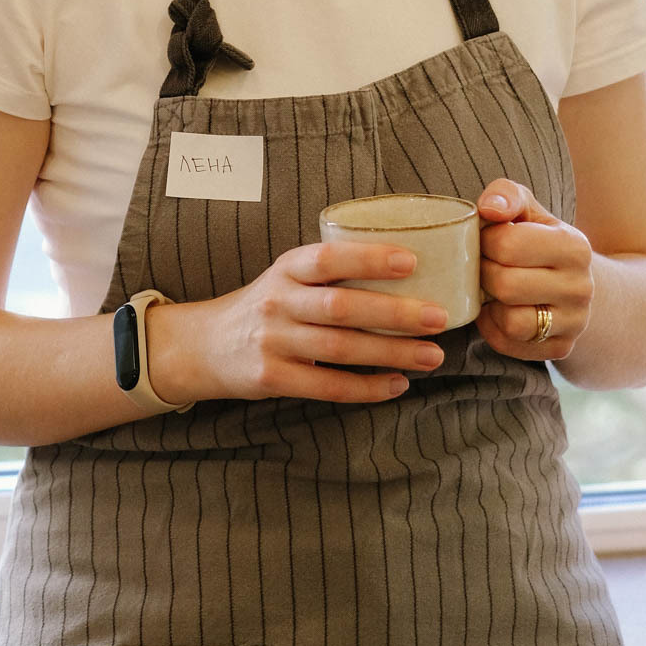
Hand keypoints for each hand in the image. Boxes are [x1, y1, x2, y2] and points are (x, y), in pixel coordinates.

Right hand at [154, 242, 448, 406]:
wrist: (207, 345)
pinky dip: (366, 388)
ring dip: (391, 353)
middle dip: (394, 313)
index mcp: (285, 269)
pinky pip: (327, 386)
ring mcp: (273, 341)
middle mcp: (277, 302)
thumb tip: (408, 272)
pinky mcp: (272, 379)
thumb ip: (331, 274)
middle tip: (438, 317)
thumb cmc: (267, 305)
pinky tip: (397, 384)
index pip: (328, 258)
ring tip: (431, 355)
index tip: (411, 262)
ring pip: (340, 349)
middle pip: (341, 307)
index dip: (368, 258)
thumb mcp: (287, 277)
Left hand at [475, 180, 592, 361]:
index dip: (484, 242)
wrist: (576, 283)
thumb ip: (507, 195)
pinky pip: (510, 345)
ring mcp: (575, 322)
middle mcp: (580, 287)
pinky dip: (494, 329)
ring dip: (490, 305)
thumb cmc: (539, 240)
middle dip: (484, 274)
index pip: (508, 244)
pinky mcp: (561, 348)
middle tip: (484, 266)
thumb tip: (489, 208)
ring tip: (491, 289)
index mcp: (574, 246)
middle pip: (506, 285)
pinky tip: (498, 311)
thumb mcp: (529, 210)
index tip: (486, 240)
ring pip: (512, 322)